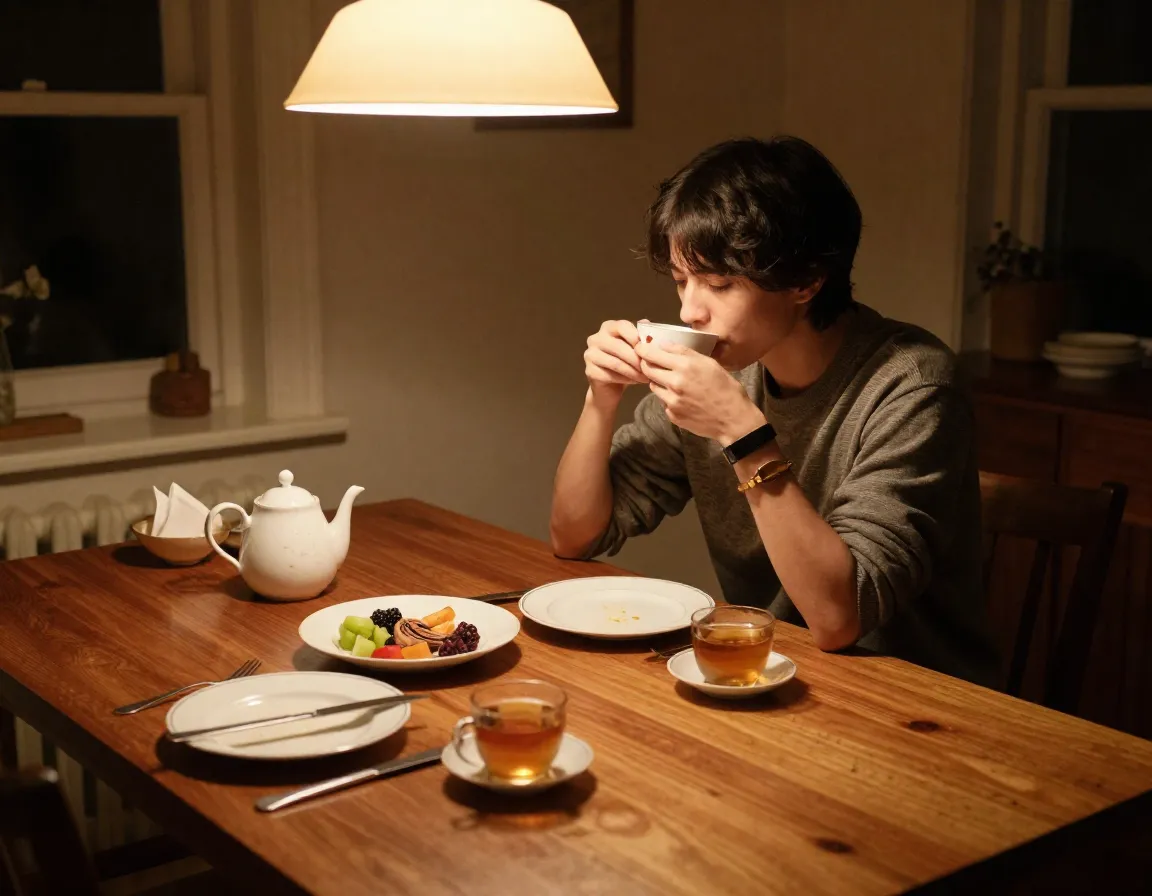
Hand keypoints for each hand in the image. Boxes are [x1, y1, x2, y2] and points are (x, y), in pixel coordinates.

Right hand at [584, 320, 648, 399]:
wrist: (610, 385)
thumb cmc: (626, 361)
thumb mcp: (634, 346)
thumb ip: (641, 335)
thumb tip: (647, 326)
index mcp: (607, 327)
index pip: (622, 326)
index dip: (636, 337)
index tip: (648, 349)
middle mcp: (595, 338)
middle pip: (618, 346)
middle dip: (636, 358)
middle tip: (650, 367)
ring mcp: (590, 355)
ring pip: (615, 363)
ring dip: (634, 371)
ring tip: (646, 377)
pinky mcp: (590, 371)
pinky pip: (611, 376)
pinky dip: (626, 379)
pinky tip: (636, 381)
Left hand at [637, 340, 765, 442]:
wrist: (733, 420)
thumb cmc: (726, 389)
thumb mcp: (710, 363)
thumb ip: (685, 353)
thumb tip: (664, 345)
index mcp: (685, 366)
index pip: (652, 353)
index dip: (643, 349)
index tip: (641, 347)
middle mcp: (675, 383)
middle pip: (648, 369)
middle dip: (648, 364)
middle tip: (652, 362)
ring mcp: (672, 401)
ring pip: (653, 385)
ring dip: (659, 381)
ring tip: (674, 382)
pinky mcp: (672, 414)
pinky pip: (662, 401)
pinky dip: (668, 397)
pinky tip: (683, 398)